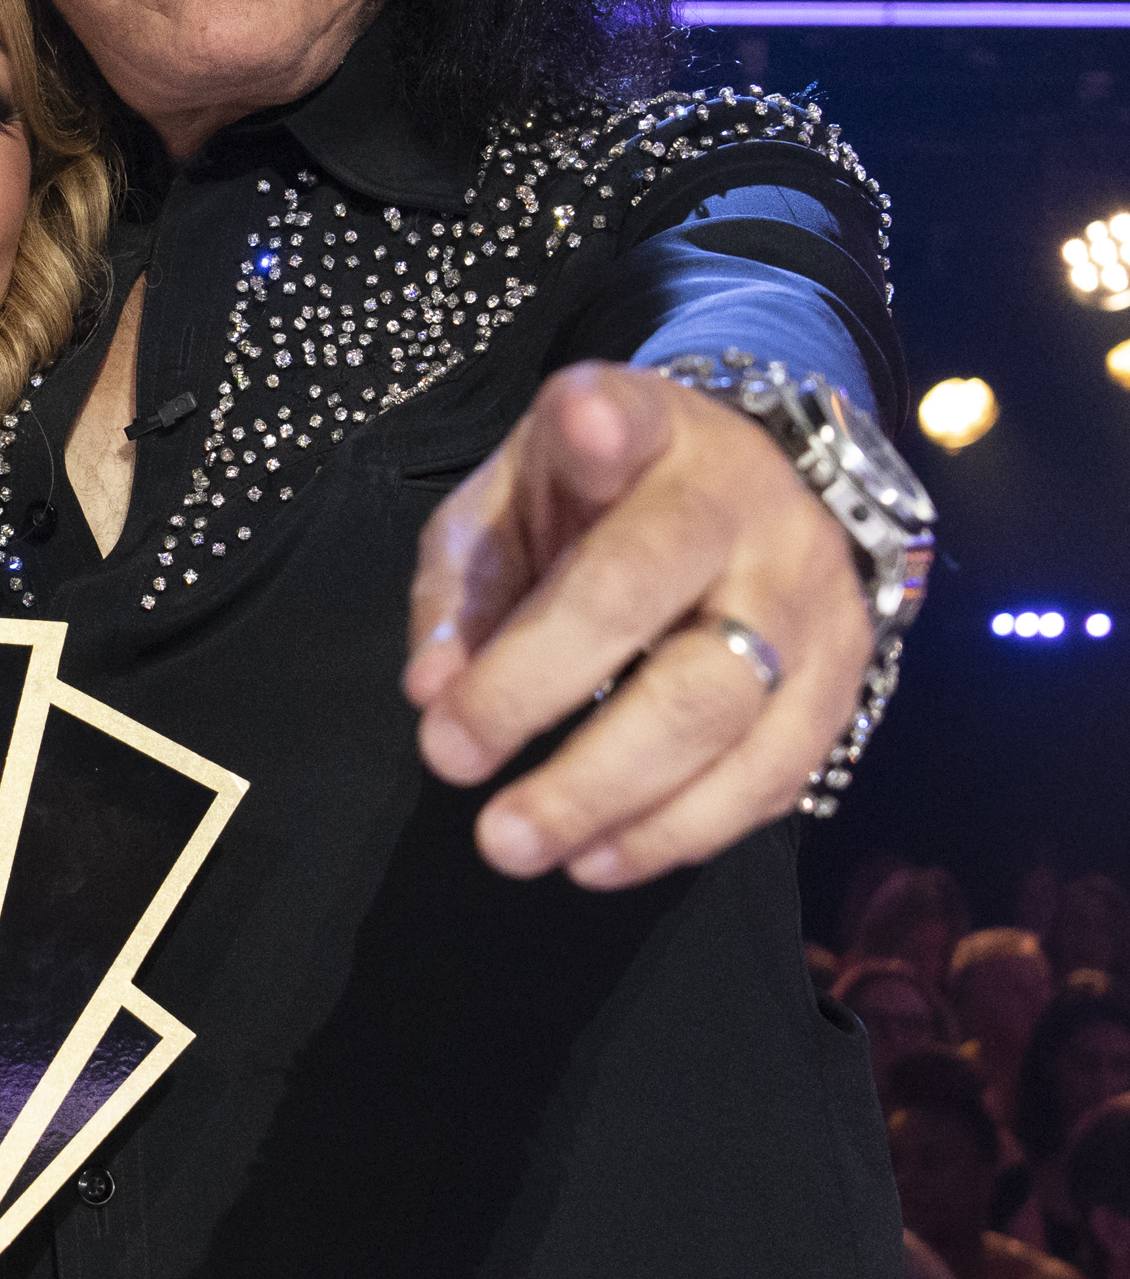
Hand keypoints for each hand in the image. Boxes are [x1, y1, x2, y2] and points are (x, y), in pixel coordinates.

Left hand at [402, 363, 872, 889]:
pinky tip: (599, 858)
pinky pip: (773, 775)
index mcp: (654, 430)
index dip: (605, 430)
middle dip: (543, 694)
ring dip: (611, 795)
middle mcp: (749, 505)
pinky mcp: (846, 678)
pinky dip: (680, 832)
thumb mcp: (514, 501)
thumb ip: (462, 585)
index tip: (580, 423)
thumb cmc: (601, 502)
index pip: (631, 420)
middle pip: (649, 601)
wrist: (753, 492)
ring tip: (518, 845)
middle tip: (453, 769)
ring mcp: (812, 594)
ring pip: (722, 709)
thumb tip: (432, 693)